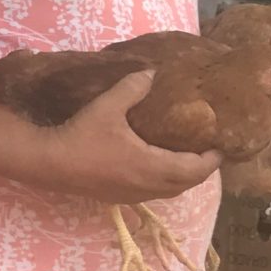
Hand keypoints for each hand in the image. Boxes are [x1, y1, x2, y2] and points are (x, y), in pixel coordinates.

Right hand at [25, 72, 218, 203]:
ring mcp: (133, 195)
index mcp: (151, 166)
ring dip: (184, 178)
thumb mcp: (108, 106)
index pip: (194, 170)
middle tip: (209, 151)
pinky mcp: (120, 197)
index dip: (211, 161)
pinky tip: (160, 167)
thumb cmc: (82, 135)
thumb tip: (151, 73)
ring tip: (189, 158)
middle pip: (186, 184)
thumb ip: (132, 88)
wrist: (49, 164)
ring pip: (170, 192)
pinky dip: (166, 183)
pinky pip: (154, 193)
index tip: (221, 147)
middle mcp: (147, 186)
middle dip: (201, 170)